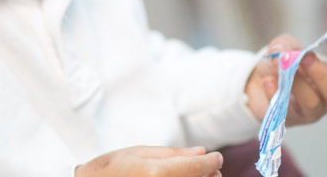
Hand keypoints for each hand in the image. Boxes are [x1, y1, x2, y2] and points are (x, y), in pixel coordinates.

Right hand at [75, 146, 223, 176]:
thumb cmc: (110, 169)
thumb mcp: (138, 152)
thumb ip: (172, 153)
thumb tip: (202, 152)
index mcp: (158, 173)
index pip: (198, 168)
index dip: (212, 161)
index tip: (216, 157)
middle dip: (207, 174)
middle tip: (208, 167)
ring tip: (195, 175)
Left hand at [246, 34, 326, 124]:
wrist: (256, 80)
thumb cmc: (281, 62)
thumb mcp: (283, 46)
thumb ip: (285, 45)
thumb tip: (282, 52)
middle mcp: (326, 97)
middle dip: (321, 75)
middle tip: (305, 58)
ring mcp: (310, 111)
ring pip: (311, 103)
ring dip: (296, 83)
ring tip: (278, 66)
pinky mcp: (290, 120)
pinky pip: (287, 110)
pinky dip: (276, 92)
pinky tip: (268, 80)